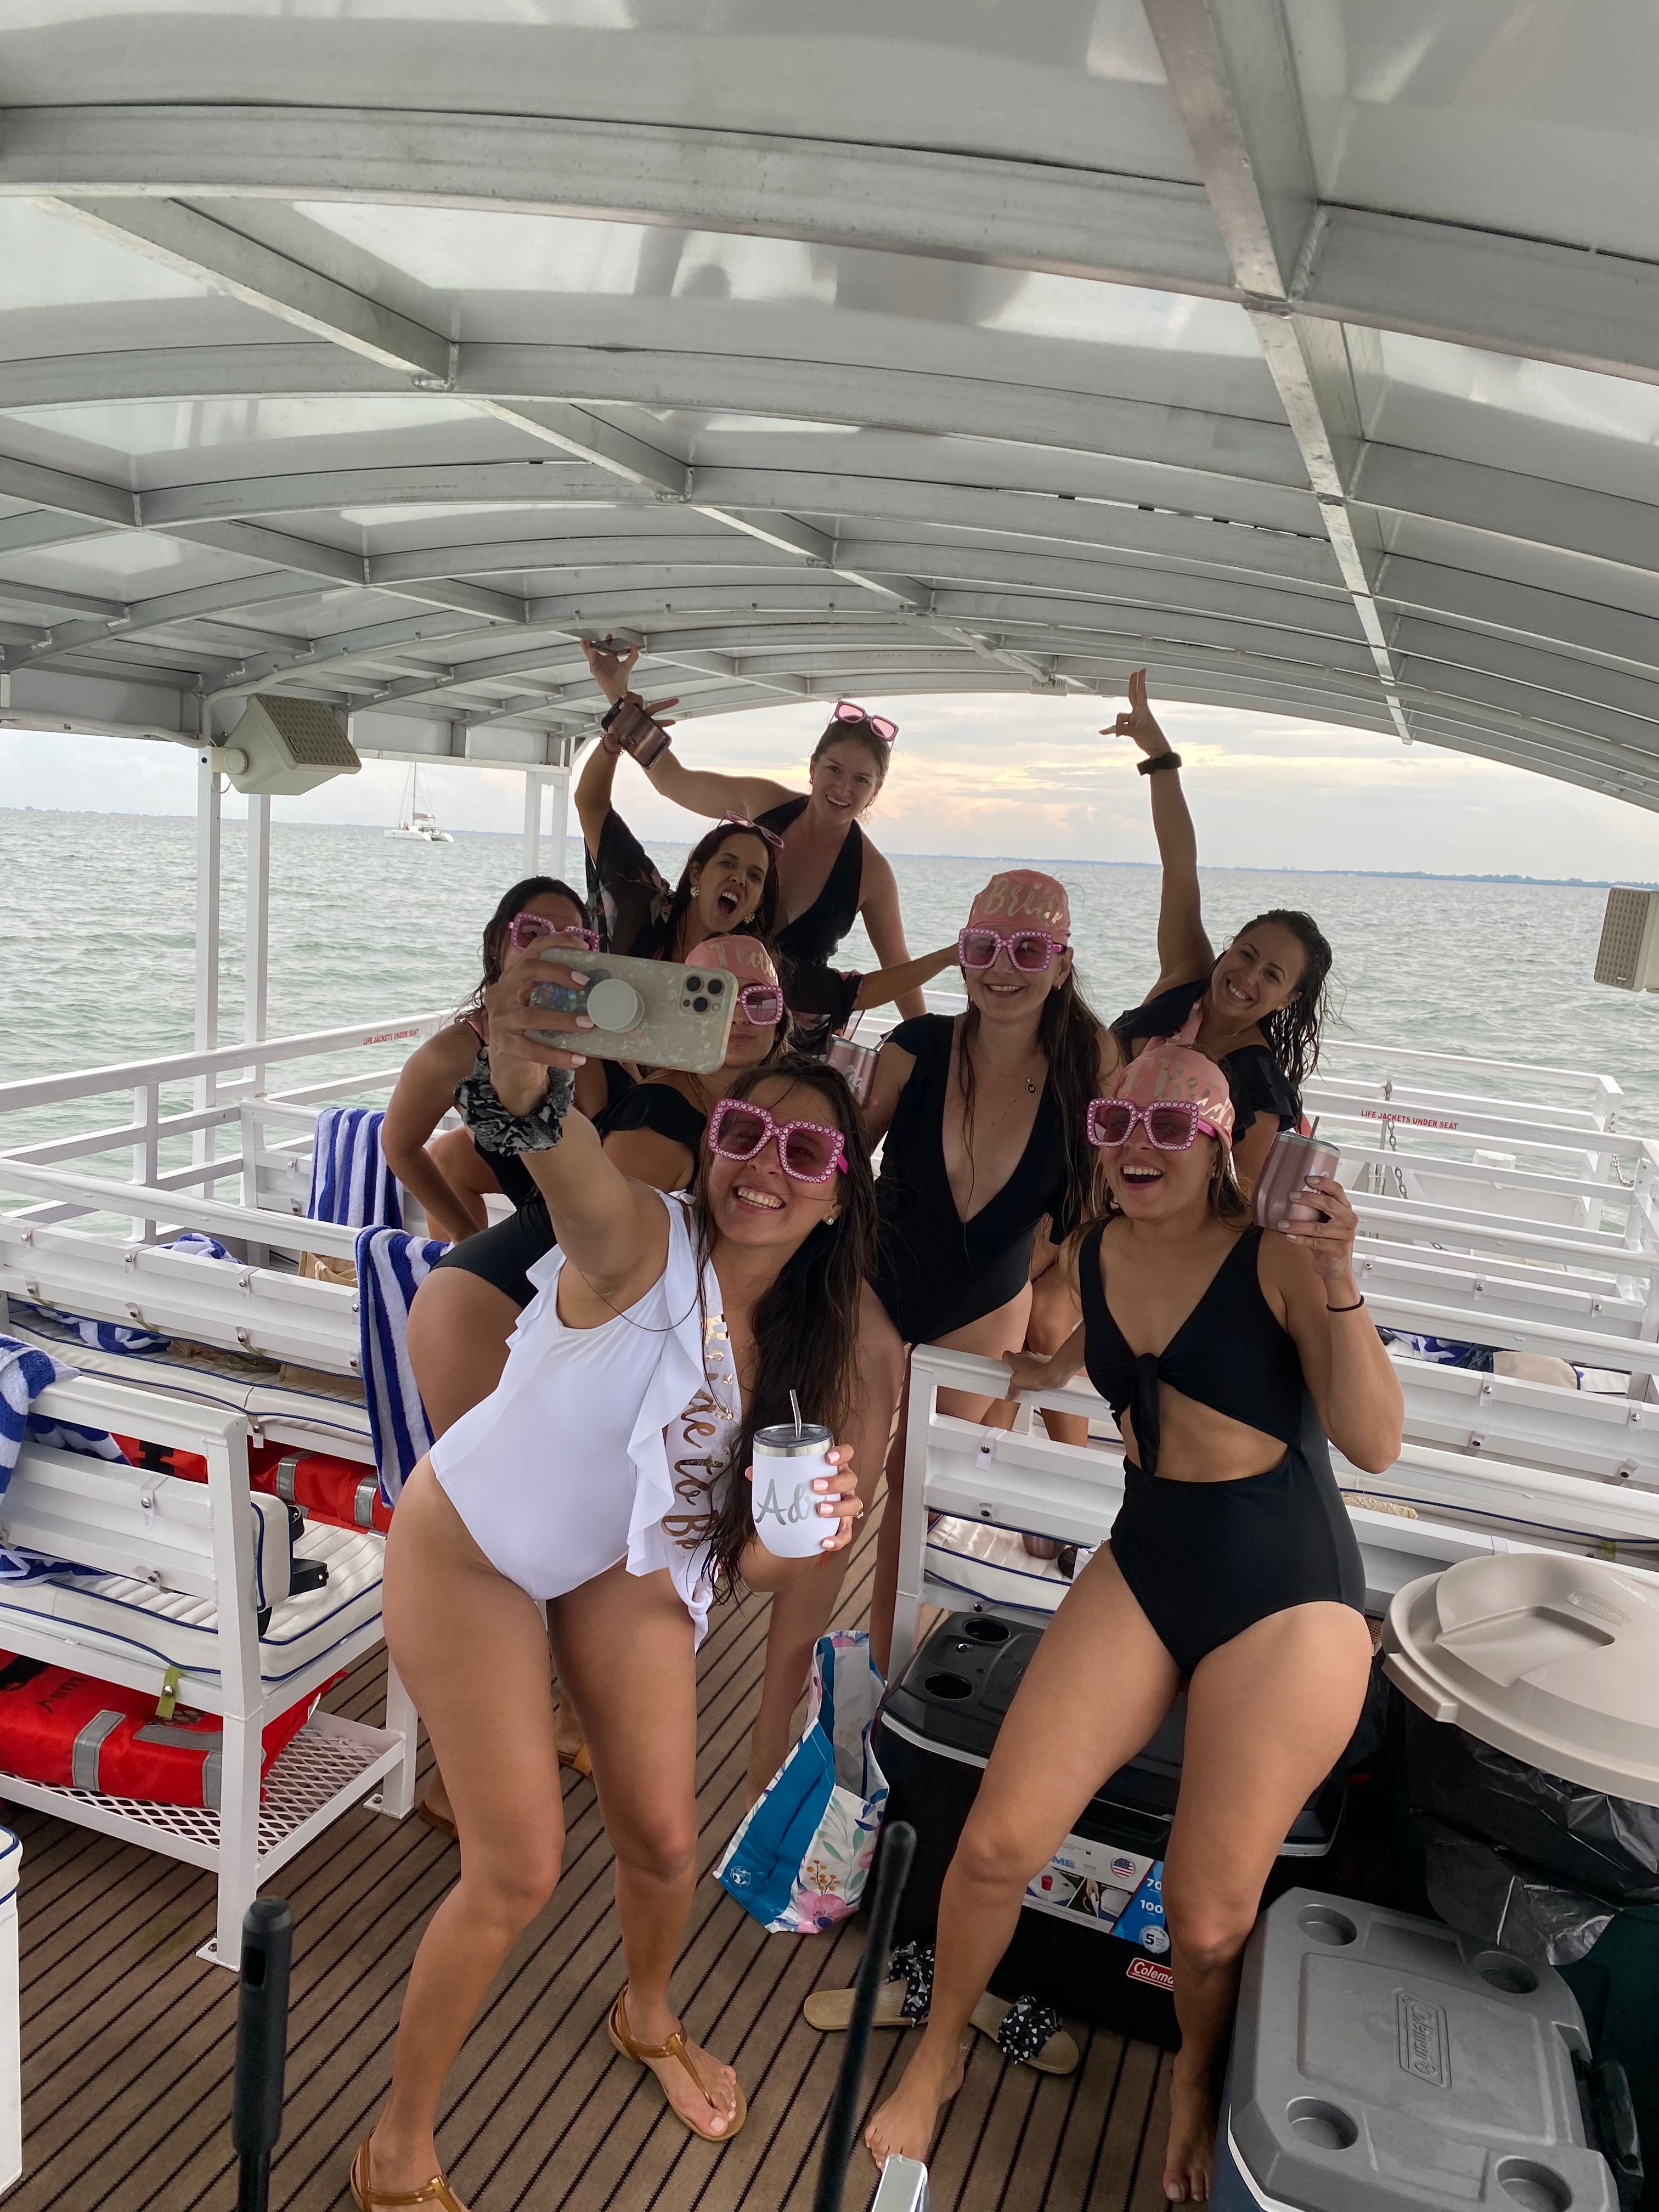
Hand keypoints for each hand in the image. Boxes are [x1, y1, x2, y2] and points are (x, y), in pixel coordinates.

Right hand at [482, 939, 593, 1109]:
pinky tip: (577, 1059)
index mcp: (513, 978)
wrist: (509, 1065)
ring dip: (563, 1020)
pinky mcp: (504, 1045)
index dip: (556, 943)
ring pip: (531, 1016)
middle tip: (585, 982)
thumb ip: (558, 992)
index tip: (583, 947)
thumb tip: (599, 983)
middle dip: (557, 972)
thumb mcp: (541, 1004)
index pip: (532, 951)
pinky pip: (532, 1049)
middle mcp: (501, 993)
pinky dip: (557, 1055)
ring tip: (588, 1025)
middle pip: (527, 970)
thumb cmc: (532, 1029)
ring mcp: (500, 1019)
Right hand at [582, 633, 638, 704]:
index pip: (607, 648)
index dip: (608, 641)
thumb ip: (633, 655)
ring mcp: (598, 664)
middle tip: (591, 636)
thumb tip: (634, 646)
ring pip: (591, 653)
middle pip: (596, 649)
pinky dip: (590, 653)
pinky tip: (590, 648)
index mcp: (610, 659)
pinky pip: (591, 659)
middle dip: (593, 643)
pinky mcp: (594, 668)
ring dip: (588, 647)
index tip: (609, 636)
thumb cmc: (621, 679)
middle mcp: (603, 661)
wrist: (617, 688)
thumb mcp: (628, 664)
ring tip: (585, 641)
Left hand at [746, 1445, 862, 1553]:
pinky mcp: (843, 1526)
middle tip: (816, 1485)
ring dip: (838, 1507)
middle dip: (835, 1482)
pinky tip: (824, 1541)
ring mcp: (846, 1505)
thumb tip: (751, 1472)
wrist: (800, 1519)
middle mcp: (844, 1485)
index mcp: (833, 1468)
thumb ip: (771, 1474)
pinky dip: (837, 1539)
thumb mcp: (787, 1480)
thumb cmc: (798, 1490)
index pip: (846, 1454)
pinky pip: (846, 1533)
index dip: (841, 1453)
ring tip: (820, 1510)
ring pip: (853, 1504)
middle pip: (850, 1479)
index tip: (827, 1457)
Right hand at [1004, 1346, 1076, 1396]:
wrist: (1053, 1374)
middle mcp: (1025, 1355)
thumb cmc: (1035, 1376)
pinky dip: (1040, 1371)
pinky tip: (1040, 1380)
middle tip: (1018, 1379)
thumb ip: (1011, 1389)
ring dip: (1029, 1369)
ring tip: (1030, 1382)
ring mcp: (1036, 1356)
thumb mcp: (1017, 1385)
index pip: (1006, 1355)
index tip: (1006, 1370)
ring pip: (1030, 1361)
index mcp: (1015, 1358)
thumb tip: (1009, 1395)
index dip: (1005, 1362)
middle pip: (1018, 1359)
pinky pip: (1040, 1365)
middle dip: (1018, 1368)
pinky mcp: (1046, 1360)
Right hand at [1103, 667, 1169, 758]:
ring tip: (1120, 736)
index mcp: (1143, 710)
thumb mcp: (1137, 733)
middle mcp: (1138, 713)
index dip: (1140, 681)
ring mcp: (1134, 720)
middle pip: (1132, 695)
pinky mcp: (1130, 728)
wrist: (1156, 750)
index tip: (1142, 670)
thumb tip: (1111, 730)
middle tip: (1134, 673)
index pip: (1140, 692)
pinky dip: (1112, 730)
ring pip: (1120, 718)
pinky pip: (1118, 727)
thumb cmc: (1152, 738)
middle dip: (1132, 685)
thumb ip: (1122, 730)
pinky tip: (1104, 732)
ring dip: (1118, 726)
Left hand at [1274, 1174, 1359, 1291]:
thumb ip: (1314, 1211)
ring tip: (1283, 1223)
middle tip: (1292, 1196)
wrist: (1336, 1268)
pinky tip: (1289, 1236)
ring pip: (1318, 1227)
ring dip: (1297, 1224)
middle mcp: (1348, 1220)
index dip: (1324, 1183)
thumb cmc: (1328, 1242)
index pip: (1337, 1191)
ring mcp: (1345, 1235)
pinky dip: (1300, 1239)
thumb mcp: (1323, 1224)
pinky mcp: (1338, 1249)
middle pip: (1329, 1204)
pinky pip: (1316, 1242)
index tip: (1308, 1178)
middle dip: (1308, 1198)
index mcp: (1345, 1209)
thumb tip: (1291, 1198)